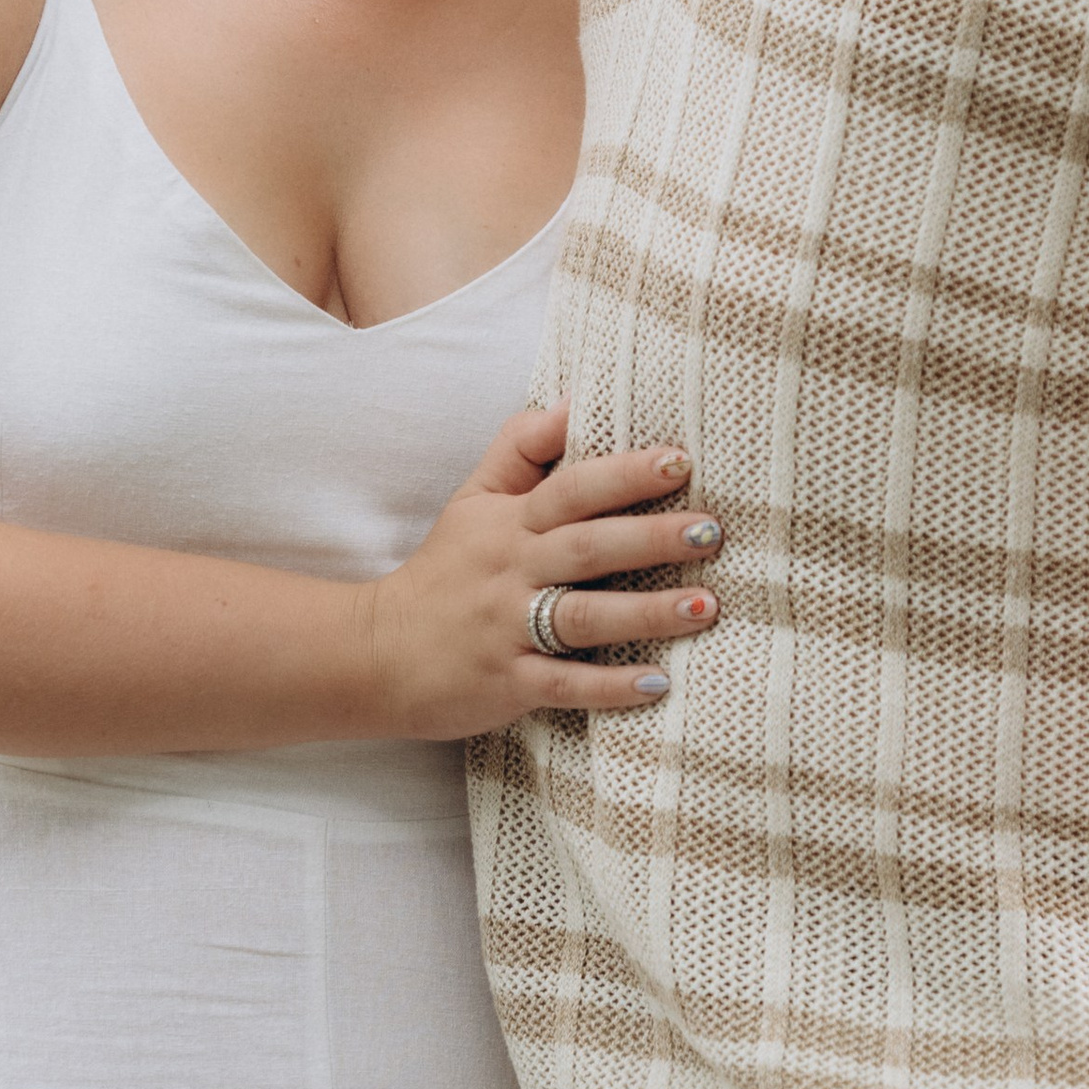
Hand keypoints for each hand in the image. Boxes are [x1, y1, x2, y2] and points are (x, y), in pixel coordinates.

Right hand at [364, 404, 725, 739]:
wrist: (377, 653)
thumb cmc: (442, 573)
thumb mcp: (472, 499)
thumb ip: (520, 449)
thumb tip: (573, 402)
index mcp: (510, 523)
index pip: (570, 488)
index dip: (623, 474)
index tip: (680, 462)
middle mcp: (512, 571)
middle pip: (587, 547)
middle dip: (651, 538)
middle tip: (711, 532)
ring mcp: (508, 629)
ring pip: (582, 616)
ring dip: (645, 612)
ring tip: (705, 606)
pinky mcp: (507, 682)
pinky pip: (564, 684)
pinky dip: (610, 686)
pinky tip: (658, 685)